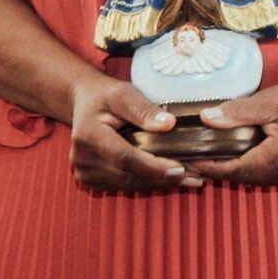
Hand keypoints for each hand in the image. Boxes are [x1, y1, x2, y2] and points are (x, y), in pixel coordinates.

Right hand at [68, 74, 192, 192]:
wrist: (83, 103)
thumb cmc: (105, 95)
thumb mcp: (123, 93)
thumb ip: (143, 109)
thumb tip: (168, 124)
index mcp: (88, 136)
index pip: (125, 158)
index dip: (153, 166)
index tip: (180, 168)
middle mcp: (82, 159)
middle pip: (129, 175)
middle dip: (163, 177)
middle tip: (195, 176)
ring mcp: (85, 173)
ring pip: (129, 184)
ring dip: (159, 183)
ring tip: (190, 179)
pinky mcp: (92, 181)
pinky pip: (125, 185)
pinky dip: (148, 182)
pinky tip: (171, 179)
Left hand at [184, 73, 277, 187]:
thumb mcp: (267, 100)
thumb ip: (236, 112)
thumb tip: (206, 119)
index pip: (238, 168)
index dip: (212, 166)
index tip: (190, 160)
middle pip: (244, 177)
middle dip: (218, 170)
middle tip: (192, 158)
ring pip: (253, 179)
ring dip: (232, 171)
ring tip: (207, 158)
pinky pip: (264, 176)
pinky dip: (247, 169)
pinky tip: (232, 158)